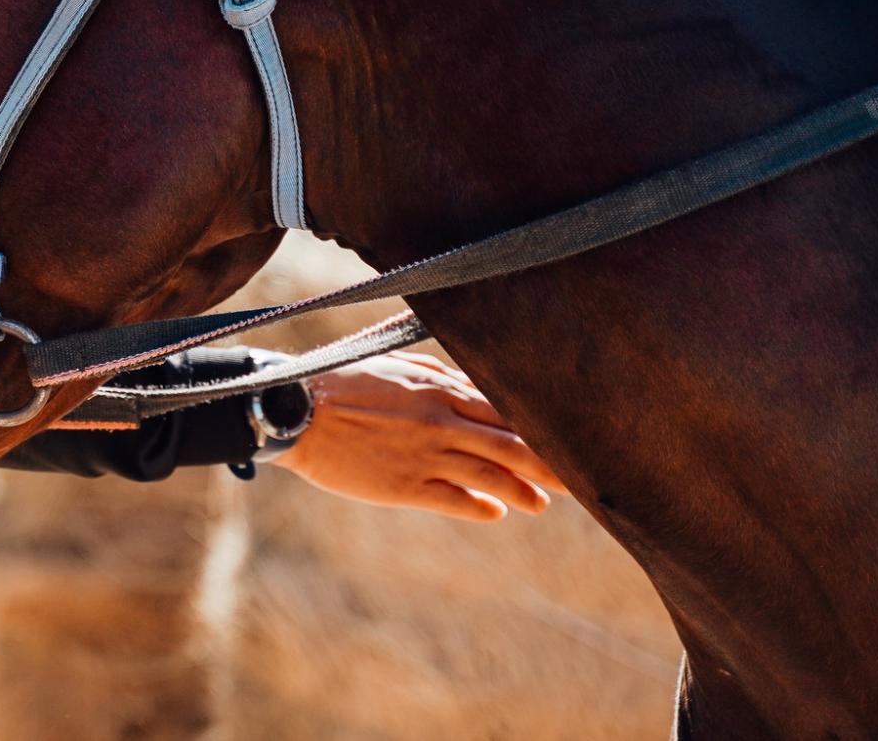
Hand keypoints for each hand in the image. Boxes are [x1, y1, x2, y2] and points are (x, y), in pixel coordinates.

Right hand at [268, 351, 566, 521]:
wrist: (296, 410)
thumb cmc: (341, 381)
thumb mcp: (394, 366)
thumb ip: (437, 376)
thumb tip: (469, 389)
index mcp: (439, 389)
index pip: (505, 409)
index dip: (538, 426)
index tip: (565, 435)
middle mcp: (441, 422)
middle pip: (512, 445)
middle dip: (550, 464)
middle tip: (582, 478)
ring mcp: (425, 455)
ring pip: (492, 475)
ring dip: (523, 491)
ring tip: (541, 503)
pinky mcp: (405, 486)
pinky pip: (455, 498)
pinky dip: (481, 505)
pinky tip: (497, 511)